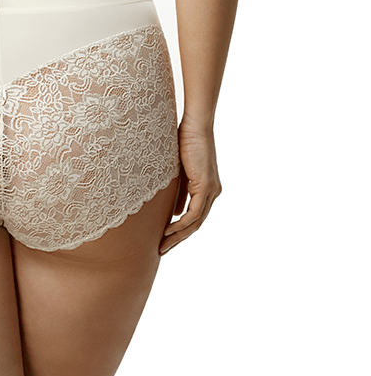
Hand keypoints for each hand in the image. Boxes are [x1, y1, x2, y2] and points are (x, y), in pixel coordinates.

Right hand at [159, 117, 221, 254]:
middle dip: (178, 239)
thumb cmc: (186, 141)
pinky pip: (194, 213)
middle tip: (162, 250)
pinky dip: (182, 224)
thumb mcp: (180, 171)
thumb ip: (180, 191)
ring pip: (196, 223)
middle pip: (196, 224)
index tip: (165, 239)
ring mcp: (212, 191)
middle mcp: (213, 193)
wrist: (195, 125)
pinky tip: (169, 230)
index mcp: (207, 189)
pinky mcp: (206, 187)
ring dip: (178, 236)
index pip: (195, 216)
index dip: (180, 230)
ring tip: (162, 246)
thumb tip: (175, 211)